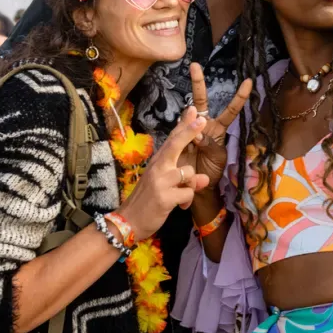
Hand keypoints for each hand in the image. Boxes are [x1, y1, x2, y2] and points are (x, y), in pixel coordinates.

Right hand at [118, 107, 209, 239]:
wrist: (128, 221)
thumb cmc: (146, 201)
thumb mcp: (164, 187)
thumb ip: (184, 180)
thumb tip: (203, 178)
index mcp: (157, 162)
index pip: (172, 139)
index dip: (183, 125)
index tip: (192, 110)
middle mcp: (157, 167)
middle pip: (175, 144)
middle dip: (189, 131)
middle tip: (202, 119)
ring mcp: (160, 181)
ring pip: (188, 173)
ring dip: (191, 185)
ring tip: (182, 195)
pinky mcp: (164, 197)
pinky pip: (188, 193)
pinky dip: (187, 201)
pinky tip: (179, 207)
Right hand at [180, 63, 251, 190]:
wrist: (197, 190)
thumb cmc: (212, 173)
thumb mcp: (217, 158)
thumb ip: (209, 144)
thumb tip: (195, 132)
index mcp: (217, 129)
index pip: (230, 111)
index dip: (239, 97)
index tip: (249, 81)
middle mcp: (202, 127)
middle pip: (201, 100)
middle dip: (198, 82)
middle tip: (195, 66)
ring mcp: (188, 133)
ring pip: (186, 119)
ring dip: (188, 127)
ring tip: (195, 157)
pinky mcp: (176, 142)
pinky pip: (177, 136)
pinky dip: (182, 147)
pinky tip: (186, 164)